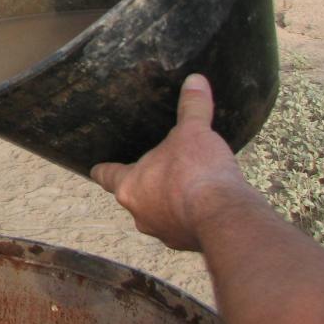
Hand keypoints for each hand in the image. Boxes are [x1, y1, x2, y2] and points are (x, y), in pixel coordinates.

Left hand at [90, 74, 259, 250]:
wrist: (226, 217)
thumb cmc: (197, 172)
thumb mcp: (193, 132)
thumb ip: (192, 107)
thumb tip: (194, 80)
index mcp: (129, 186)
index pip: (107, 175)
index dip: (103, 169)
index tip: (98, 168)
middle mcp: (139, 213)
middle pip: (133, 195)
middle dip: (144, 184)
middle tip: (156, 171)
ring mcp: (162, 231)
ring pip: (157, 213)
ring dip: (167, 202)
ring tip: (183, 187)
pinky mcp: (186, 243)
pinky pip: (182, 226)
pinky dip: (189, 216)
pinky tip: (203, 205)